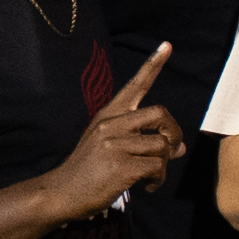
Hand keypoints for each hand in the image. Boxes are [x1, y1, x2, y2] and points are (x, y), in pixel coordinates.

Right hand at [46, 45, 183, 209]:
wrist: (60, 193)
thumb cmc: (89, 172)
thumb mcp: (109, 148)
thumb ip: (142, 142)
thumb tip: (178, 147)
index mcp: (108, 116)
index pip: (134, 86)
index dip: (152, 66)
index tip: (167, 45)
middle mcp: (110, 125)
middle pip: (161, 114)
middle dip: (173, 132)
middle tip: (170, 151)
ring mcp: (114, 144)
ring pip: (162, 145)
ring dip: (164, 165)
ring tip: (151, 177)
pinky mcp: (120, 166)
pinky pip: (157, 167)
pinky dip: (158, 179)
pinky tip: (148, 187)